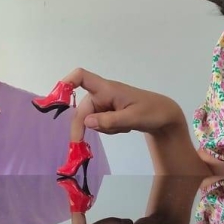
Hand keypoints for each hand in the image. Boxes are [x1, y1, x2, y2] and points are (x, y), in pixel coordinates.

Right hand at [58, 68, 183, 141]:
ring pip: (90, 119)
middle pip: (82, 108)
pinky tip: (123, 127)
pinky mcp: (108, 113)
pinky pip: (99, 123)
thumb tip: (87, 123)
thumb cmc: (152, 112)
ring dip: (102, 128)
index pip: (82, 77)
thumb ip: (110, 120)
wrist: (165, 117)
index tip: (58, 98)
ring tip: (122, 127)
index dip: (67, 82)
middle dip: (81, 126)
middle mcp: (103, 94)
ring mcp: (105, 104)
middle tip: (78, 146)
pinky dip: (108, 129)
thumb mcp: (132, 118)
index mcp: (107, 89)